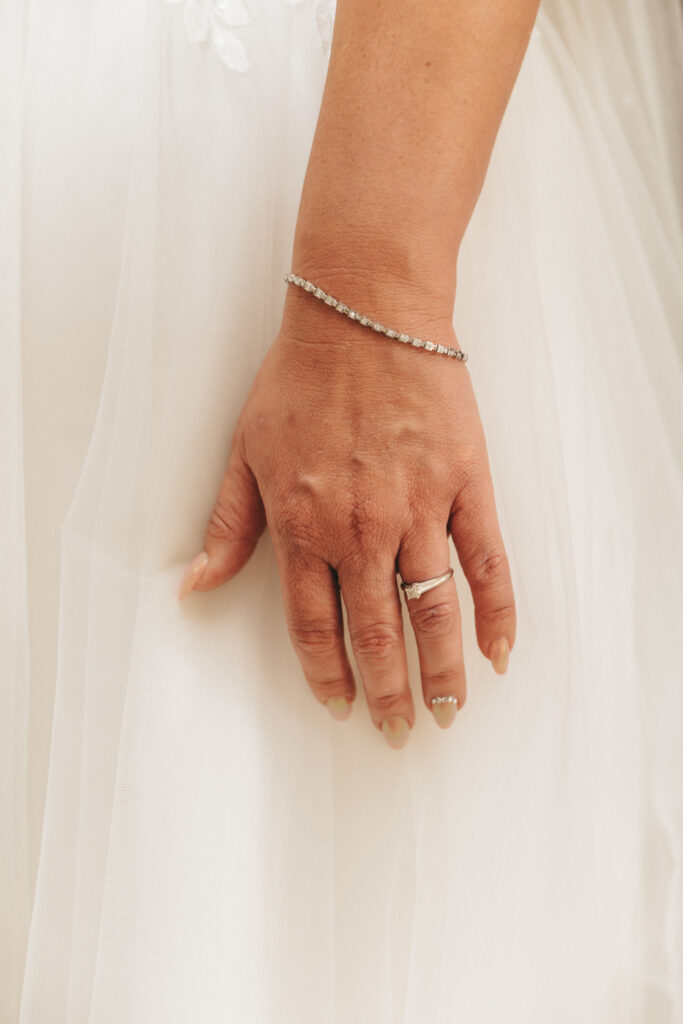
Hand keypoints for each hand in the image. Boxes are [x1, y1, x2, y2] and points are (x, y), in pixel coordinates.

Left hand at [178, 282, 515, 747]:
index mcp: (302, 526)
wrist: (364, 313)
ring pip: (432, 610)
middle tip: (399, 730)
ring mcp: (418, 509)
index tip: (339, 705)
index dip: (326, 674)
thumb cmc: (300, 378)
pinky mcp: (464, 485)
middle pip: (375, 633)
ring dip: (441, 670)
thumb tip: (194, 587)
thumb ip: (227, 525)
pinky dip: (497, 613)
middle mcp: (359, 530)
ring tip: (447, 711)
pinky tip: (498, 653)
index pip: (312, 625)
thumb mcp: (244, 451)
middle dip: (387, 691)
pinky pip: (486, 562)